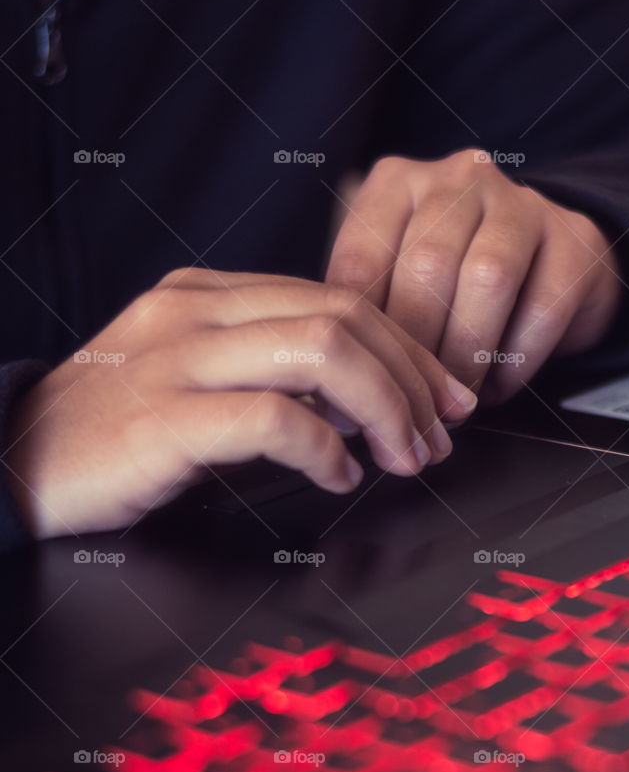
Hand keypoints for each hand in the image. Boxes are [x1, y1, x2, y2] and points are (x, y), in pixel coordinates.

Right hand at [5, 270, 477, 538]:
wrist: (13, 464)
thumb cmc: (111, 432)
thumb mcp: (192, 380)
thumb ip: (267, 373)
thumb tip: (360, 399)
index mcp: (208, 295)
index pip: (337, 298)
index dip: (407, 347)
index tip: (444, 396)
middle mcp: (196, 313)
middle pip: (344, 316)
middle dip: (412, 379)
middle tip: (440, 435)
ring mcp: (177, 361)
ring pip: (322, 353)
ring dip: (385, 409)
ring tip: (405, 458)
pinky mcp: (163, 420)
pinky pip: (273, 419)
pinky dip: (326, 449)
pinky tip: (340, 476)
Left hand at [326, 150, 621, 401]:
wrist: (555, 257)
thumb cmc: (458, 279)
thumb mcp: (401, 276)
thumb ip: (367, 311)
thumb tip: (328, 386)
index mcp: (398, 184)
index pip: (362, 257)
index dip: (359, 334)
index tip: (359, 383)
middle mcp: (458, 178)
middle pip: (427, 266)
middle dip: (418, 348)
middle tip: (412, 400)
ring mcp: (522, 202)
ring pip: (488, 279)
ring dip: (468, 354)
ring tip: (456, 398)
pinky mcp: (576, 240)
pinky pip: (543, 308)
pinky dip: (516, 361)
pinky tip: (499, 385)